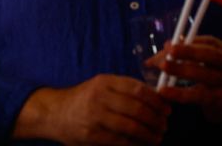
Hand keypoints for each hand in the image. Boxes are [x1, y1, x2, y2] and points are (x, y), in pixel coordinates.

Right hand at [17, 74, 170, 144]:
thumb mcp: (100, 87)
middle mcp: (99, 97)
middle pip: (138, 109)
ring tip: (156, 137)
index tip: (167, 109)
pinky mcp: (92, 135)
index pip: (138, 89)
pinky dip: (136, 145)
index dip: (157, 101)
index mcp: (104, 82)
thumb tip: (158, 99)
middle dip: (157, 120)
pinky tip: (141, 144)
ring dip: (150, 135)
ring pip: (133, 127)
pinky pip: (122, 142)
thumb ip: (124, 90)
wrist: (54, 113)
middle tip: (164, 126)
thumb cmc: (83, 100)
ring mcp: (95, 116)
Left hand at [155, 36, 221, 123]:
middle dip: (189, 52)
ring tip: (163, 67)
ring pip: (204, 75)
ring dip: (181, 70)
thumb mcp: (205, 61)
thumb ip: (187, 52)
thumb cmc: (214, 76)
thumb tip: (166, 45)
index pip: (206, 43)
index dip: (186, 43)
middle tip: (170, 51)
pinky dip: (180, 93)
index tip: (168, 45)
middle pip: (210, 55)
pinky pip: (198, 96)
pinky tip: (164, 91)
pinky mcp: (220, 100)